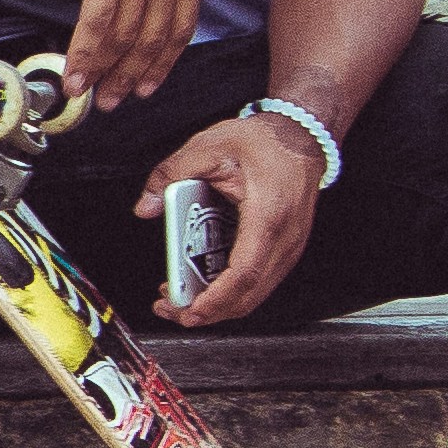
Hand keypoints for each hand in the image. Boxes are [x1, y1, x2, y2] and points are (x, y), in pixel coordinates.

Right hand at [21, 0, 205, 108]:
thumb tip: (132, 28)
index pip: (180, 30)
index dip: (161, 66)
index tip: (143, 88)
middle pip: (153, 39)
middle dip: (130, 77)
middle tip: (111, 101)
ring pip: (124, 36)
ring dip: (103, 71)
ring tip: (87, 92)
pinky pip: (98, 22)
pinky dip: (84, 54)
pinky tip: (73, 72)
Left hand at [138, 111, 322, 328]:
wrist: (301, 136)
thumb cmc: (263, 142)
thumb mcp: (207, 147)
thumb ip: (170, 174)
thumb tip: (146, 205)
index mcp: (268, 216)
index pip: (244, 272)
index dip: (216, 298)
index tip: (189, 311)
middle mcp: (285, 239)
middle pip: (249, 294)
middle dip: (208, 311)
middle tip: (170, 309)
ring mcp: (289, 246)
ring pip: (255, 293)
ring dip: (218, 304)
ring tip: (179, 297)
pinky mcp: (285, 247)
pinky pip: (259, 280)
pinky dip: (231, 289)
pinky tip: (203, 283)